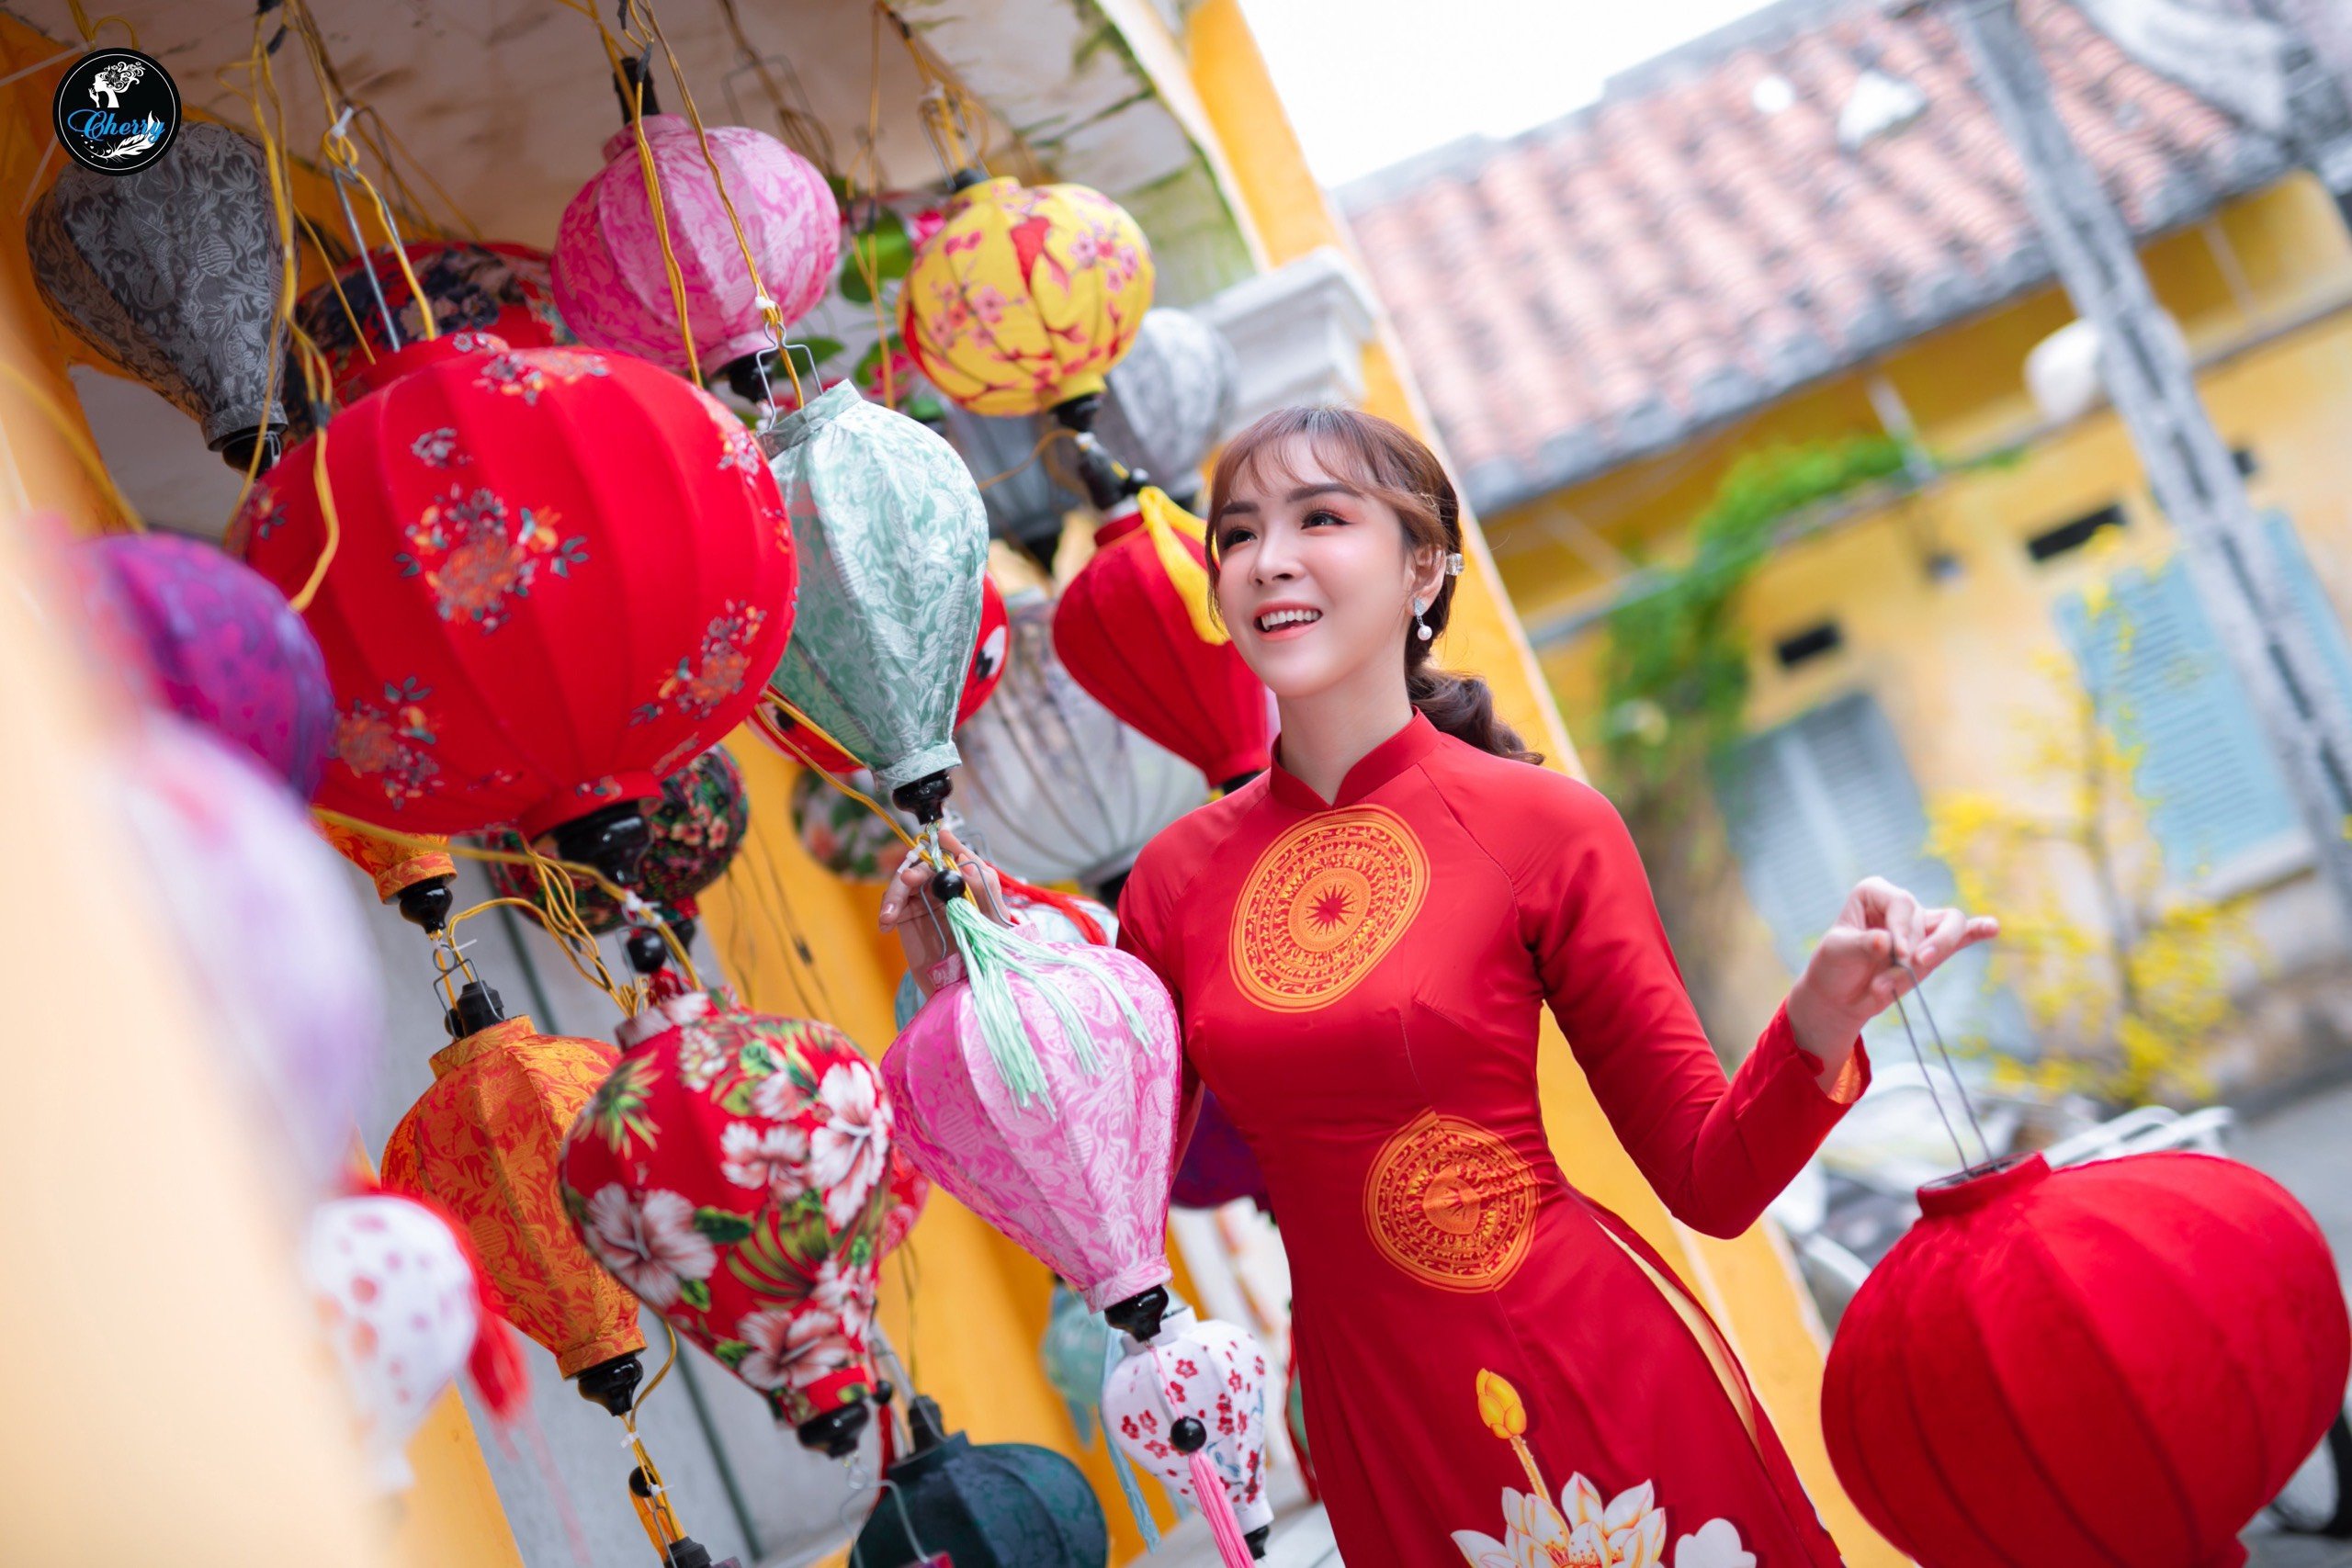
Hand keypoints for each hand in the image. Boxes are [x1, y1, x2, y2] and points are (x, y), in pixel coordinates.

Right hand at [876, 827, 1006, 999]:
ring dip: (894, 893)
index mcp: (968, 884)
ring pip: (904, 882)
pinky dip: (887, 909)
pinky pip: (892, 905)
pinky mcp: (907, 919)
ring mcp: (924, 902)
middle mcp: (945, 889)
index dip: (948, 844)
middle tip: (908, 880)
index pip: (956, 856)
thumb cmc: (987, 953)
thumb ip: (984, 890)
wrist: (966, 987)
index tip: (940, 836)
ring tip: (890, 916)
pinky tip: (886, 924)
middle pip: (924, 866)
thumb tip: (965, 864)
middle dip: (915, 871)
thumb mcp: (994, 922)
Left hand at [1786, 876, 1999, 1069]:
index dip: (1903, 927)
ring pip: (1950, 925)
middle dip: (1912, 950)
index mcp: (1874, 893)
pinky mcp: (1933, 948)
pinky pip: (1962, 936)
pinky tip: (1991, 928)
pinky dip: (1977, 931)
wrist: (1839, 996)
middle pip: (1924, 917)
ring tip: (1919, 966)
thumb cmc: (1834, 965)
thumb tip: (1886, 942)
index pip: (1902, 902)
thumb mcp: (1838, 952)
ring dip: (1940, 947)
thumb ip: (1863, 945)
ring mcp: (1920, 926)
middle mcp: (1900, 905)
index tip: (1895, 952)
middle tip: (1898, 971)